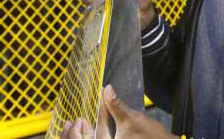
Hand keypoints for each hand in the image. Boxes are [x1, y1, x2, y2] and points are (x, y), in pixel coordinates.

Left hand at [61, 86, 175, 138]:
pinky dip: (96, 136)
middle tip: (72, 122)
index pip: (87, 138)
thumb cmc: (151, 137)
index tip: (81, 115)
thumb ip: (116, 104)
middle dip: (76, 134)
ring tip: (81, 124)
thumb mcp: (131, 118)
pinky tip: (95, 129)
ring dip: (85, 135)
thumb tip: (107, 89)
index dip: (80, 128)